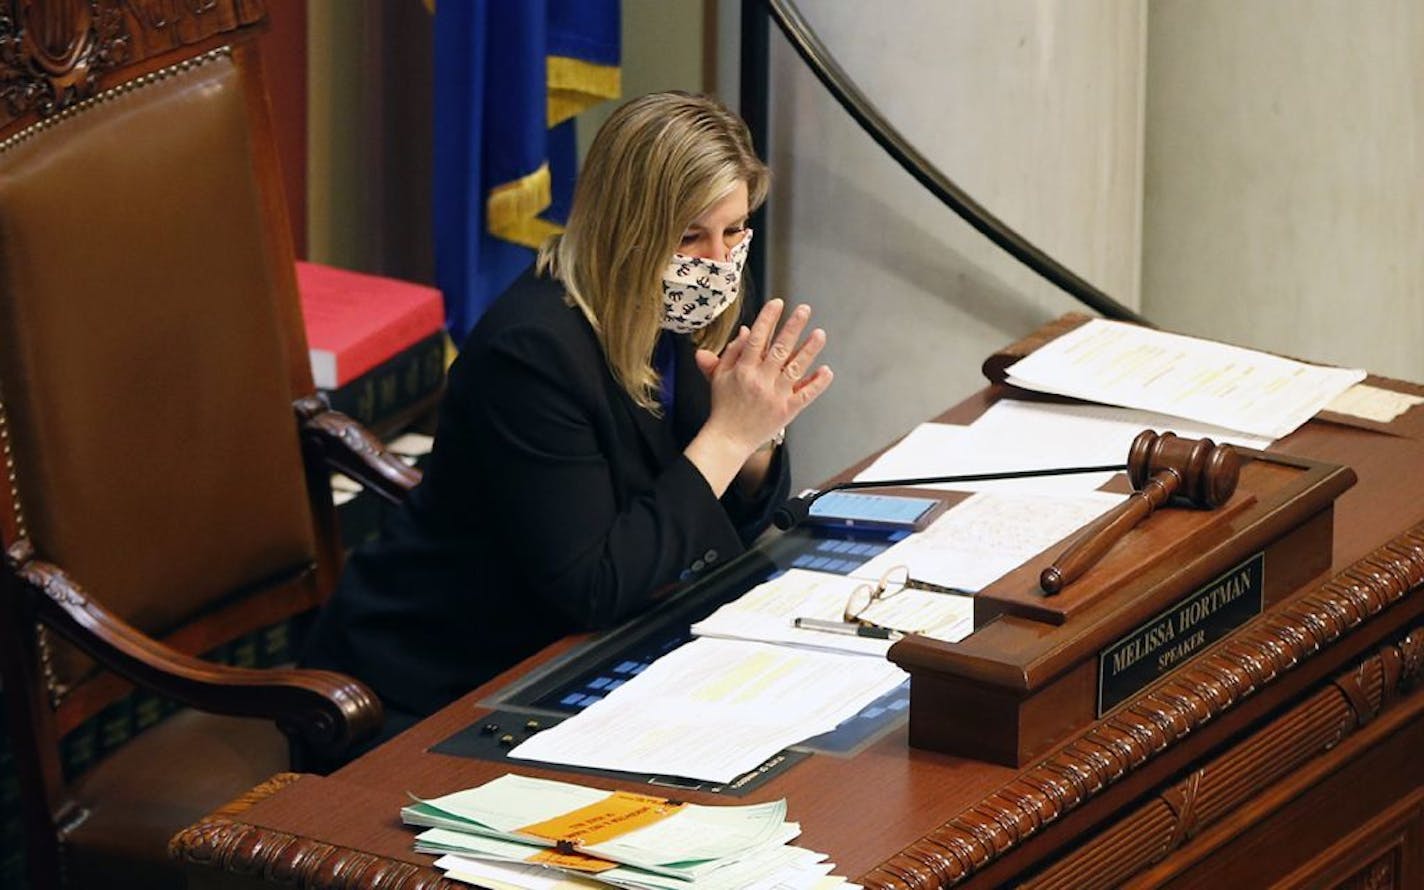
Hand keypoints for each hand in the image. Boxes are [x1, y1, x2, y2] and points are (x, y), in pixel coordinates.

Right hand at [694, 298, 833, 457]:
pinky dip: (817, 383)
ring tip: (820, 333)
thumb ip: (732, 352)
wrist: (728, 439)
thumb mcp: (720, 376)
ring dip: (809, 350)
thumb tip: (745, 330)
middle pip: (780, 349)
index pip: (757, 339)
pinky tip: (827, 370)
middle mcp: (760, 381)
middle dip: (793, 327)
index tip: (778, 303)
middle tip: (805, 309)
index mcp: (743, 370)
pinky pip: (805, 395)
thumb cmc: (723, 406)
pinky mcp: (787, 411)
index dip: (767, 319)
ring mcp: (775, 396)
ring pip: (796, 368)